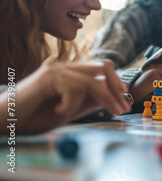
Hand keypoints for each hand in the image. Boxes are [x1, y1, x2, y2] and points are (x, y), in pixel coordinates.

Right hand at [0, 60, 130, 133]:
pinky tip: (60, 110)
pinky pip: (74, 88)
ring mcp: (57, 69)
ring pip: (93, 79)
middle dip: (117, 87)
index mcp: (72, 73)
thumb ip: (88, 101)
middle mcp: (66, 66)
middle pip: (103, 66)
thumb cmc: (34, 116)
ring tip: (108, 112)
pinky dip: (72, 103)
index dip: (117, 83)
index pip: (102, 69)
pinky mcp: (48, 76)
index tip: (125, 100)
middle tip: (123, 106)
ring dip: (104, 98)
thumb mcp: (69, 110)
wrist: (7, 120)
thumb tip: (110, 96)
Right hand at [130, 47, 161, 102]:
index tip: (159, 80)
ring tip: (155, 89)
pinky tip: (154, 93)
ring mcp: (154, 71)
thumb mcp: (160, 78)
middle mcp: (155, 64)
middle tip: (156, 86)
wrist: (132, 94)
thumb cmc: (147, 87)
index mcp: (156, 62)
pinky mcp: (153, 78)